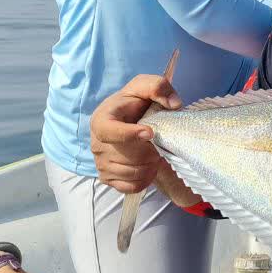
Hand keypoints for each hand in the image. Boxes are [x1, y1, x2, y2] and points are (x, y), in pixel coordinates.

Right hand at [90, 74, 180, 193]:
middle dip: (150, 149)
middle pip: (128, 155)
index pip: (108, 131)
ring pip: (133, 172)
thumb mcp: (146, 86)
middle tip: (158, 140)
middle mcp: (97, 144)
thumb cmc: (137, 102)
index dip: (129, 134)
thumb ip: (158, 86)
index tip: (150, 133)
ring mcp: (100, 163)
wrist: (131, 119)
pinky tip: (148, 165)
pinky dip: (146, 178)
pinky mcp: (108, 178)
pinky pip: (132, 186)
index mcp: (101, 120)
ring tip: (153, 151)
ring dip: (150, 163)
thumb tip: (174, 104)